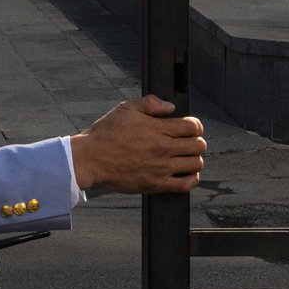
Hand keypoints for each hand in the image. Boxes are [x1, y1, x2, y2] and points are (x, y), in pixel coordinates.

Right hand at [69, 96, 206, 193]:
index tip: (190, 127)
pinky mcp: (155, 185)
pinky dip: (191, 179)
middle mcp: (162, 149)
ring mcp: (160, 168)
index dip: (195, 125)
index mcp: (157, 129)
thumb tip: (170, 106)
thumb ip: (150, 103)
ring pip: (196, 164)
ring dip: (195, 159)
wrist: (90, 159)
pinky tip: (186, 173)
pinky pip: (185, 185)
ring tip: (186, 157)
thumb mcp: (125, 109)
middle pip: (198, 145)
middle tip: (188, 142)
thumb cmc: (105, 134)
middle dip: (196, 141)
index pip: (192, 127)